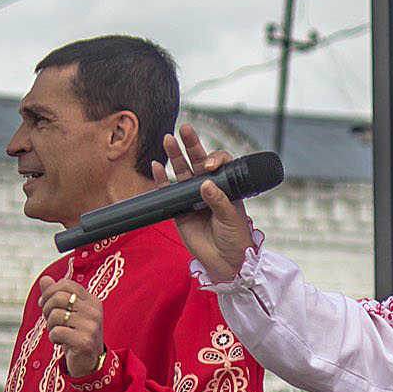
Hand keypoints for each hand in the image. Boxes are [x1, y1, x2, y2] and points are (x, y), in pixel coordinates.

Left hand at [37, 278, 103, 378]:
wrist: (89, 362)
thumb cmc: (76, 334)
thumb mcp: (68, 313)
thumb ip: (56, 295)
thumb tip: (44, 279)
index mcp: (92, 301)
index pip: (66, 284)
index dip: (49, 292)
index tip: (43, 303)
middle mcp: (94, 311)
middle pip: (57, 298)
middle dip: (46, 309)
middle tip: (49, 321)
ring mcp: (91, 326)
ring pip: (55, 315)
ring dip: (50, 326)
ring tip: (57, 333)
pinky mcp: (84, 342)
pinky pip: (56, 332)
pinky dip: (53, 338)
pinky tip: (61, 342)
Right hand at [163, 125, 255, 283]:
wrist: (225, 262)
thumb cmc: (235, 238)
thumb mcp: (231, 217)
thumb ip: (218, 200)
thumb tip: (204, 183)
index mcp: (226, 187)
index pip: (219, 164)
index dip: (214, 159)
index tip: (210, 165)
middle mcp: (209, 189)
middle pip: (198, 161)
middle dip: (191, 145)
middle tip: (184, 129)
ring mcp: (193, 199)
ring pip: (182, 173)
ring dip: (175, 156)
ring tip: (167, 140)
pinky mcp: (180, 211)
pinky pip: (168, 193)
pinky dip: (161, 180)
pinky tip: (156, 167)